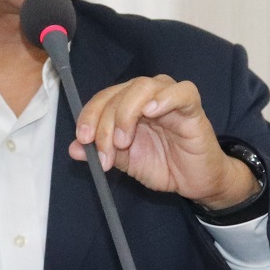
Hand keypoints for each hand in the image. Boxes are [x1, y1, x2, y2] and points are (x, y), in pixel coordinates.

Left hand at [71, 74, 258, 209]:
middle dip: (105, 123)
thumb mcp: (126, 161)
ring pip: (142, 87)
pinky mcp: (192, 107)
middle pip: (119, 93)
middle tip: (106, 153)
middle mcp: (148, 95)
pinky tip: (152, 111)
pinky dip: (164, 98)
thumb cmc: (164, 165)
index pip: (104, 98)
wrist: (195, 182)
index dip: (89, 116)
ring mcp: (170, 98)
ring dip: (126, 113)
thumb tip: (74, 149)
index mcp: (129, 104)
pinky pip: (181, 92)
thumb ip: (102, 151)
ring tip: (125, 141)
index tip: (82, 141)